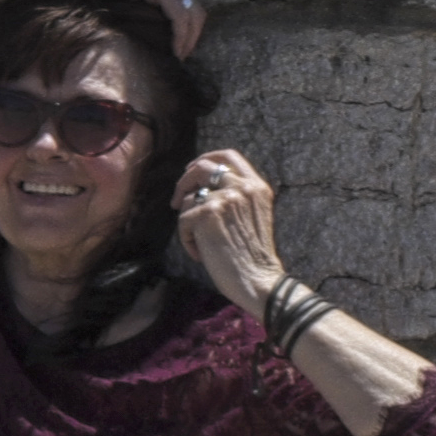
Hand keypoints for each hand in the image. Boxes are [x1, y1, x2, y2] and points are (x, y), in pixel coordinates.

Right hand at [85, 0, 209, 57]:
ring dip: (189, 38)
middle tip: (183, 55)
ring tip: (180, 56)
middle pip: (196, 9)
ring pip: (191, 14)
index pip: (188, 3)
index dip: (189, 26)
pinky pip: (179, 16)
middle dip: (194, 35)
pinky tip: (174, 49)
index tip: (179, 45)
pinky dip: (180, 35)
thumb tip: (143, 21)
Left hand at [171, 147, 282, 307]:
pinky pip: (183, 219)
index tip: (193, 169)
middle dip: (184, 181)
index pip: (229, 155)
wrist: (258, 279)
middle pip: (202, 167)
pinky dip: (187, 238)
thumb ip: (236, 196)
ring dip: (187, 220)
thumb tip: (201, 187)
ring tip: (199, 241)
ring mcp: (225, 197)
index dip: (206, 158)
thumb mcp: (252, 215)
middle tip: (176, 200)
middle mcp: (243, 187)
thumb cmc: (252, 255)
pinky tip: (200, 254)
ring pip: (189, 196)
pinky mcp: (207, 213)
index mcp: (257, 187)